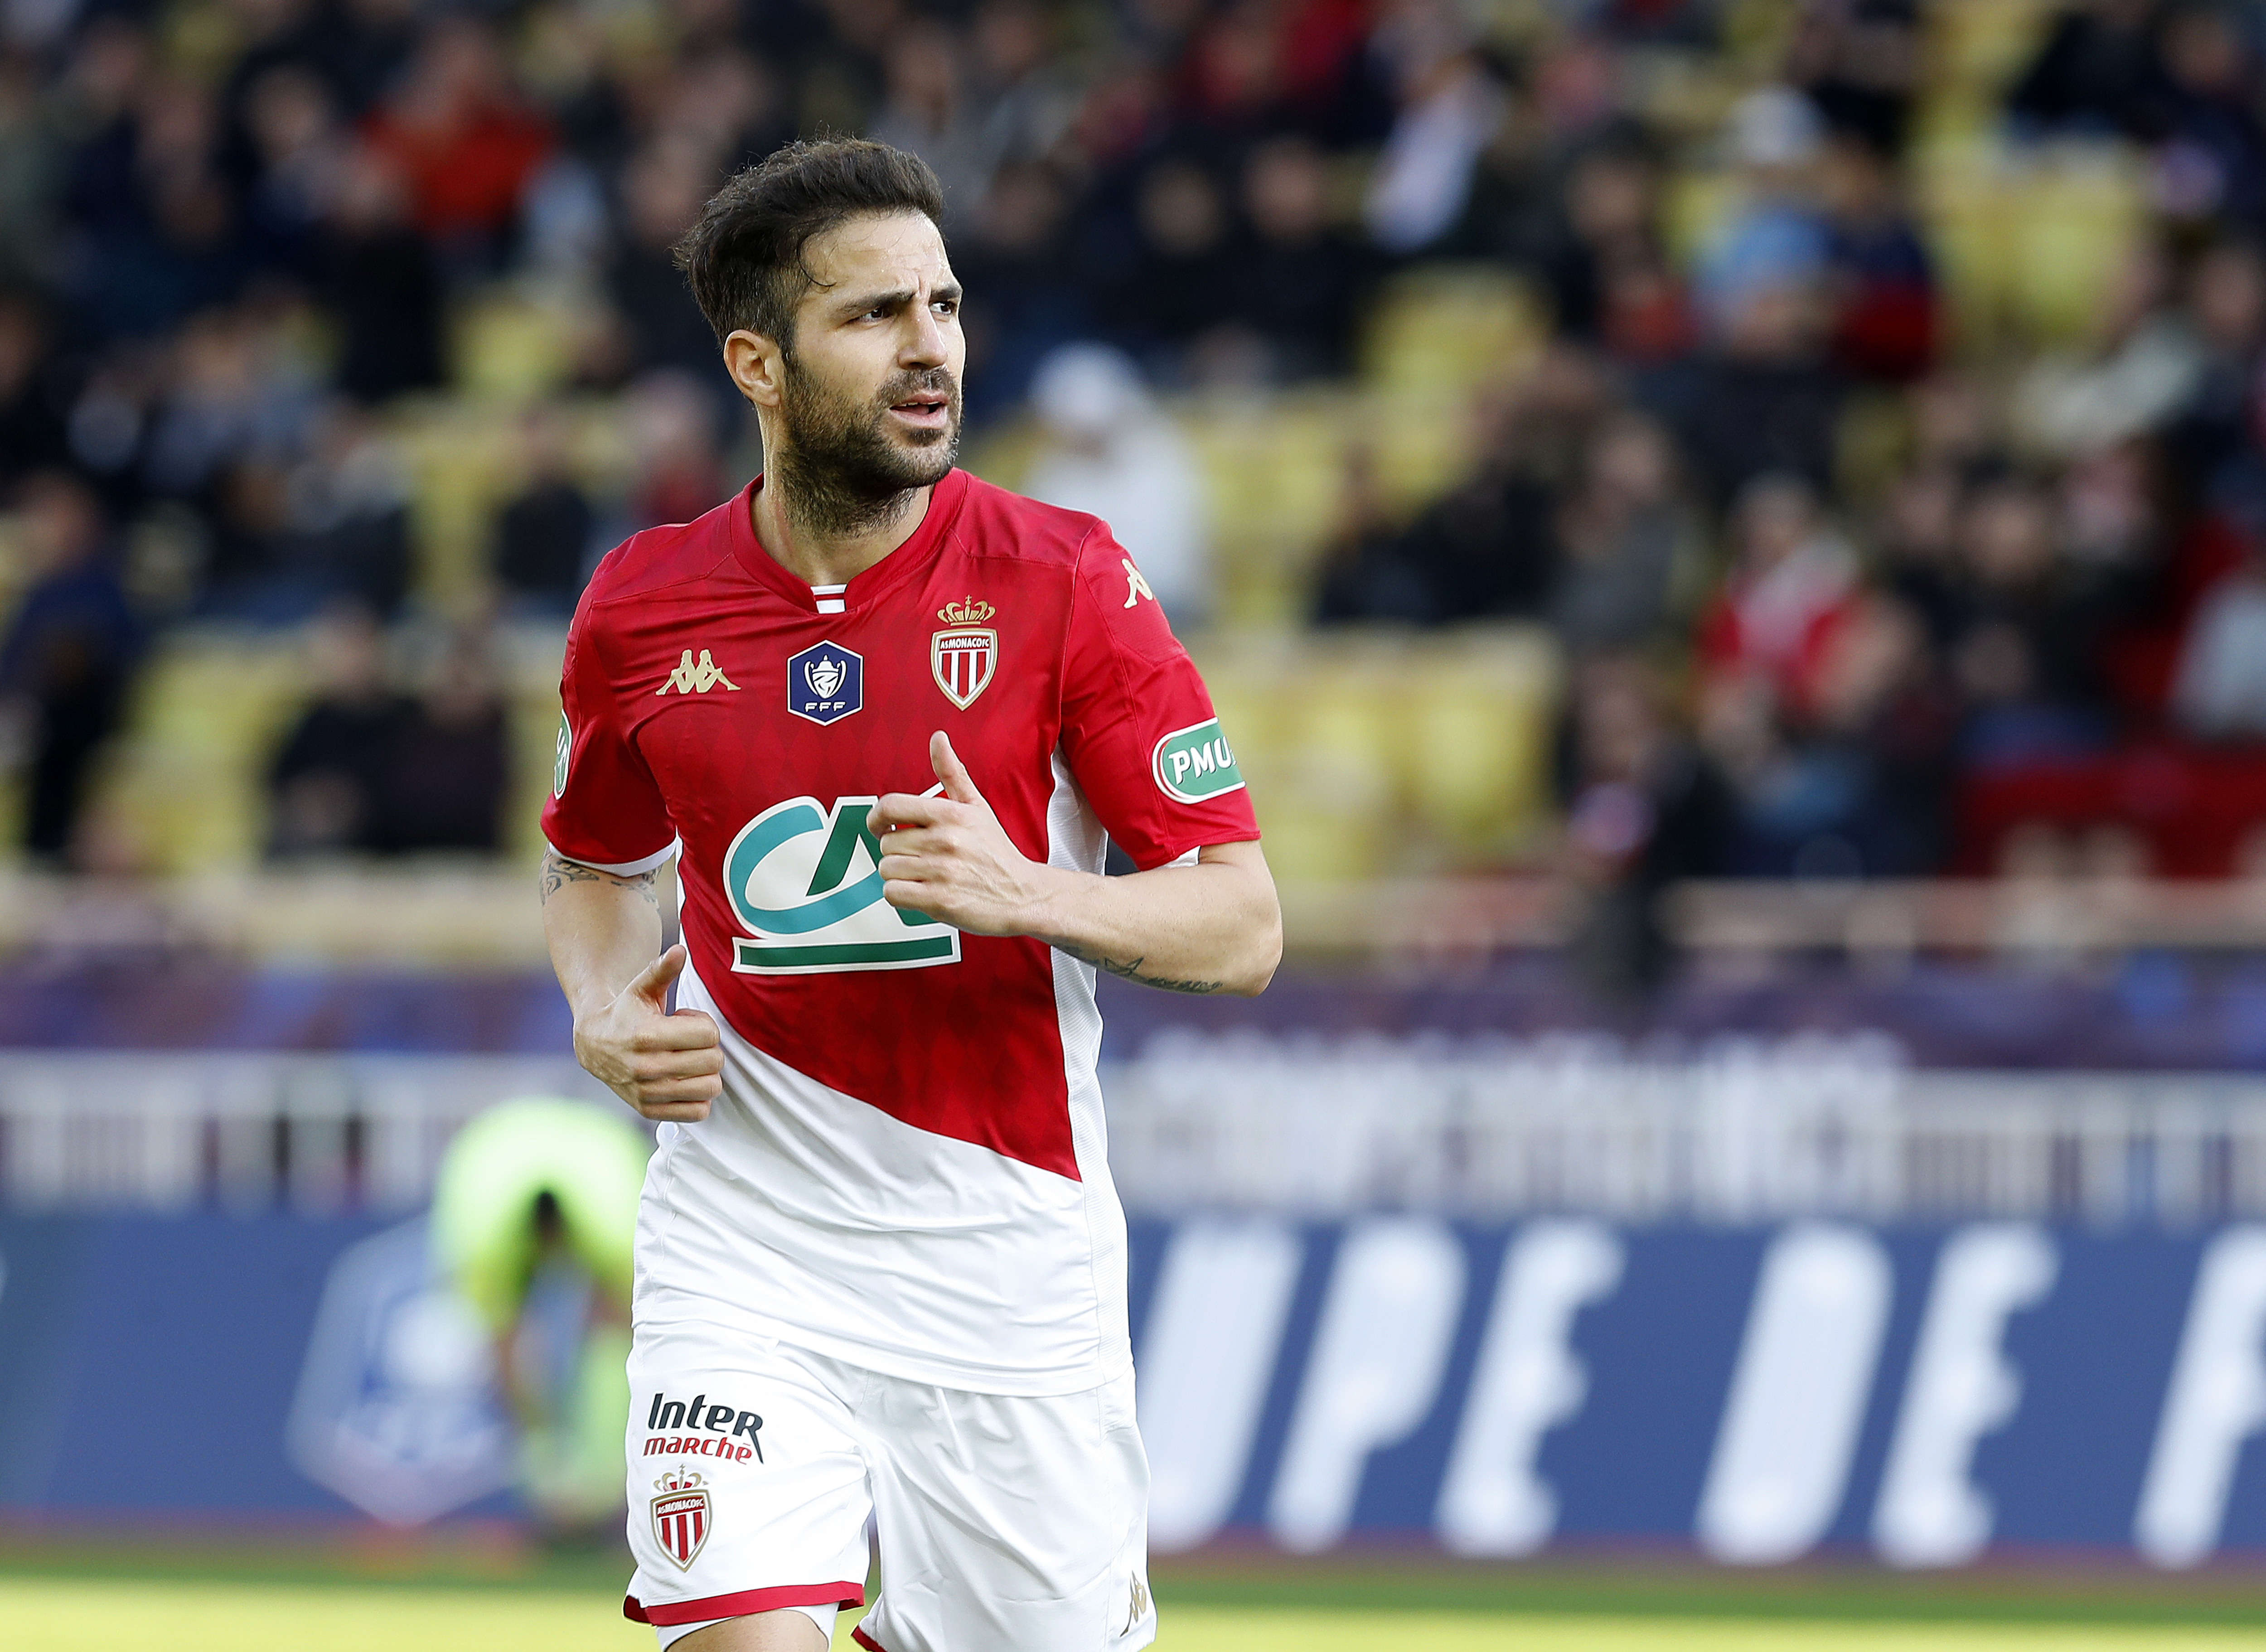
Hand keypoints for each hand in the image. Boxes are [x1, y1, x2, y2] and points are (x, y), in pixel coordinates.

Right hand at [572, 943, 723, 1121]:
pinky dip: (698, 1097)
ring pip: (710, 1088)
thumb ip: (661, 970)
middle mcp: (646, 1068)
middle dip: (707, 1048)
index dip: (704, 1025)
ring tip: (685, 1060)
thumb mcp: (641, 988)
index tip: (686, 1022)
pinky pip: (698, 1112)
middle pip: (713, 1061)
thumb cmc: (626, 1012)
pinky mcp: (649, 1110)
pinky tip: (683, 1080)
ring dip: (706, 1072)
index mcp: (647, 1035)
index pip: (708, 1035)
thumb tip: (680, 950)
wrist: (593, 1045)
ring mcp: (648, 1093)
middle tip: (687, 1042)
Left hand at [869, 732, 1058, 935]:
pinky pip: (892, 894)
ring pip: (887, 869)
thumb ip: (952, 773)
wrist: (1022, 894)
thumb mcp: (976, 807)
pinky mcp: (939, 901)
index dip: (876, 818)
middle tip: (920, 856)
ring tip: (923, 875)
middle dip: (897, 851)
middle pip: (886, 842)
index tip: (880, 826)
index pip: (890, 806)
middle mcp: (946, 841)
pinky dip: (900, 895)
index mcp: (951, 814)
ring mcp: (942, 872)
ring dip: (899, 874)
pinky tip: (920, 891)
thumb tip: (938, 738)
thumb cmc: (995, 851)